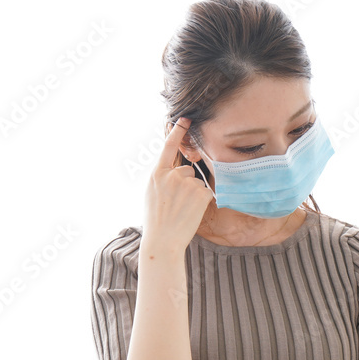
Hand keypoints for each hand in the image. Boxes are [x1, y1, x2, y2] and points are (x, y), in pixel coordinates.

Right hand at [142, 117, 213, 254]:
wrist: (162, 241)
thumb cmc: (156, 220)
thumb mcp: (152, 193)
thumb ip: (163, 177)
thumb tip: (176, 168)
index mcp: (157, 174)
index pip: (168, 146)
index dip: (178, 131)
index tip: (185, 118)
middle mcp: (172, 175)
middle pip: (187, 170)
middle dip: (186, 183)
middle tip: (176, 204)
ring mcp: (187, 183)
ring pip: (197, 182)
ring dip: (193, 194)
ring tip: (182, 210)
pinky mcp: (200, 193)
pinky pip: (206, 192)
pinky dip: (202, 202)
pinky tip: (191, 212)